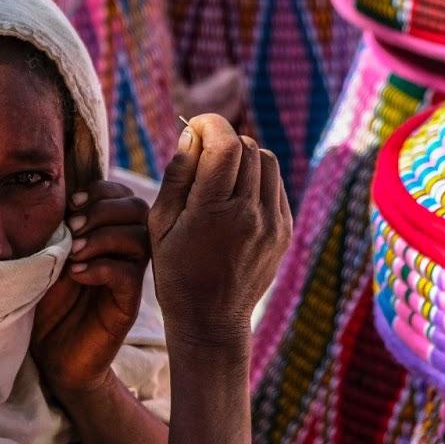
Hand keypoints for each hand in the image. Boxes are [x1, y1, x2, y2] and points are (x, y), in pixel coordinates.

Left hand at [32, 180, 149, 396]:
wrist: (50, 353)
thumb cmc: (45, 301)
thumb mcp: (45, 256)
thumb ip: (56, 228)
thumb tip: (57, 195)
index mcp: (106, 234)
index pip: (122, 195)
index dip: (101, 190)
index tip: (71, 204)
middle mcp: (123, 252)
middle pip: (138, 210)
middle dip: (104, 209)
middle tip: (72, 227)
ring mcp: (128, 278)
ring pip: (140, 238)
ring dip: (102, 237)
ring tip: (73, 252)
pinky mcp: (126, 305)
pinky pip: (129, 275)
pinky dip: (102, 267)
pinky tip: (77, 274)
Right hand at [149, 116, 291, 351]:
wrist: (210, 319)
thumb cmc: (175, 271)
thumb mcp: (160, 224)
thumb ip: (177, 175)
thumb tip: (191, 135)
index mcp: (213, 211)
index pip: (225, 144)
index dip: (209, 124)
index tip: (193, 127)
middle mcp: (249, 214)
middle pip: (246, 147)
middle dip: (222, 140)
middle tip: (201, 153)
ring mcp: (272, 223)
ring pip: (266, 161)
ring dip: (242, 157)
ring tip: (220, 175)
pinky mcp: (284, 231)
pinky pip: (275, 185)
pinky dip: (256, 179)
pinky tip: (235, 196)